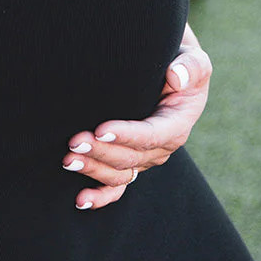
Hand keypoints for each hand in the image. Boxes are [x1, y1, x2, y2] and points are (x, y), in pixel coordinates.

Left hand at [61, 23, 212, 209]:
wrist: (165, 69)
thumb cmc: (178, 63)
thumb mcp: (192, 60)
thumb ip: (190, 66)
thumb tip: (176, 77)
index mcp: (177, 125)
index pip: (152, 135)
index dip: (127, 135)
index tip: (100, 129)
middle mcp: (161, 147)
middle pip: (131, 157)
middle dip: (101, 151)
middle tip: (74, 141)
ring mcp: (144, 158)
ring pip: (120, 173)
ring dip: (93, 169)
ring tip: (68, 159)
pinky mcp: (129, 161)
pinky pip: (117, 186)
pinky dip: (100, 196)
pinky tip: (80, 200)